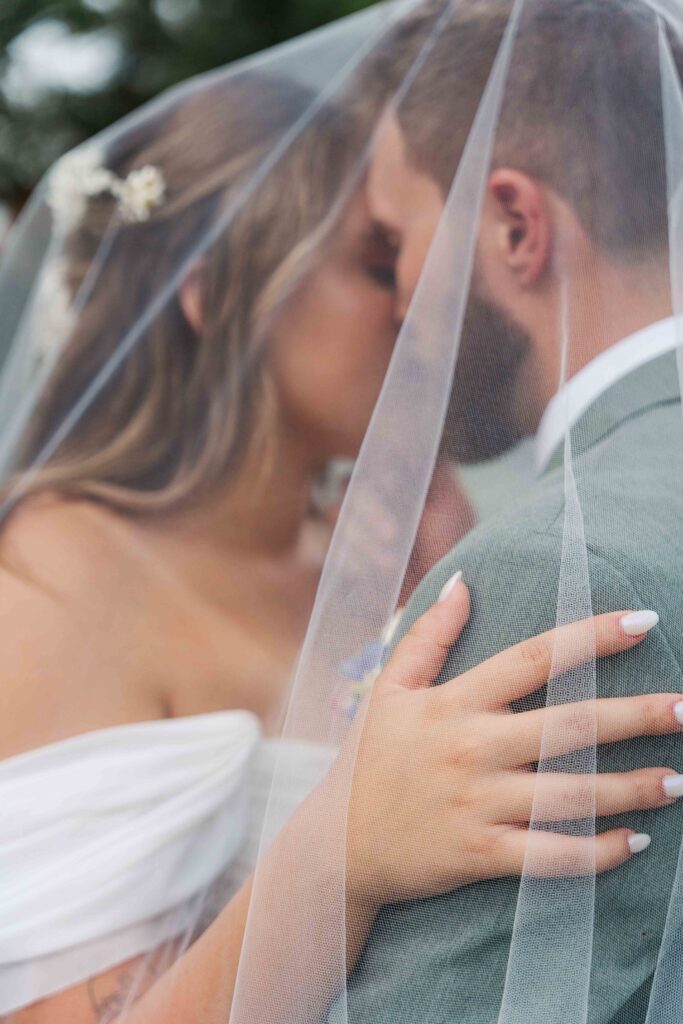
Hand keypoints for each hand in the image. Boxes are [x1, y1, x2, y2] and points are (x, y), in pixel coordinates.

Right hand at [342, 575, 681, 906]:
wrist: (337, 847)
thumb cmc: (368, 762)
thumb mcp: (389, 690)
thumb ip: (428, 636)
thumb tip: (465, 583)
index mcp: (453, 703)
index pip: (532, 659)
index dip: (590, 637)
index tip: (642, 621)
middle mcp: (471, 749)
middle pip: (568, 726)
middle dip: (635, 715)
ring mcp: (477, 804)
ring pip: (569, 794)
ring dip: (630, 787)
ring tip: (678, 779)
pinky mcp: (480, 855)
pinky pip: (549, 856)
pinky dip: (594, 853)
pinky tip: (634, 841)